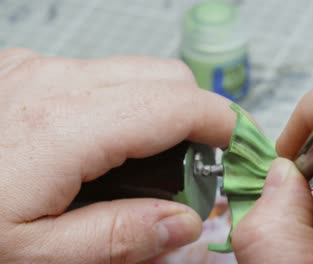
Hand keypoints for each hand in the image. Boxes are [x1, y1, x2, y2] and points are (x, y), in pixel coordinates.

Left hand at [0, 49, 235, 262]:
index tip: (243, 145)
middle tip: (195, 163)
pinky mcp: (25, 71)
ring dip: (159, 111)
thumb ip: (118, 239)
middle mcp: (52, 81)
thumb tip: (183, 222)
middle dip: (196, 117)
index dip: (225, 123)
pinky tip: (106, 143)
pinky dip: (123, 104)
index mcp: (62, 126)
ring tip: (150, 159)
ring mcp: (36, 69)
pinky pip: (100, 76)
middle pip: (166, 79)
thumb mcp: (36, 257)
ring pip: (135, 74)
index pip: (178, 106)